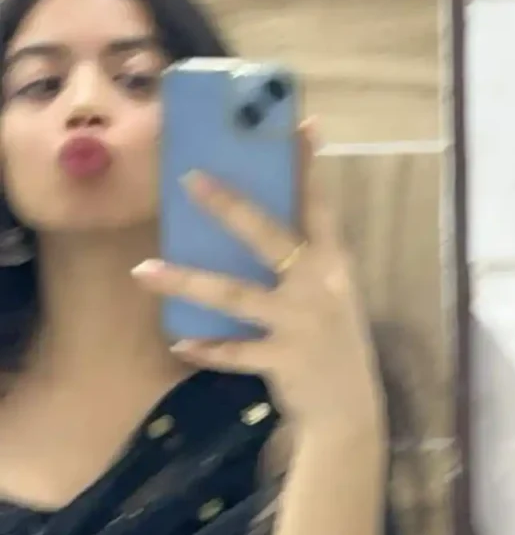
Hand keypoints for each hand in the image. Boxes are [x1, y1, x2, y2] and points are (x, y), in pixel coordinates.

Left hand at [132, 119, 382, 432]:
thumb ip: (301, 263)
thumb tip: (246, 226)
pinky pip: (234, 352)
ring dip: (186, 282)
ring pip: (235, 295)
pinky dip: (206, 348)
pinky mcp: (283, 360)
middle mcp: (320, 286)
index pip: (319, 205)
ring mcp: (301, 323)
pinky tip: (180, 342)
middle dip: (229, 206)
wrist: (350, 411)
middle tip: (189, 178)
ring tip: (143, 271)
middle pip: (268, 236)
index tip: (301, 124)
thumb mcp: (329, 294)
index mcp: (333, 263)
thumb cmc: (331, 341)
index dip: (309, 165)